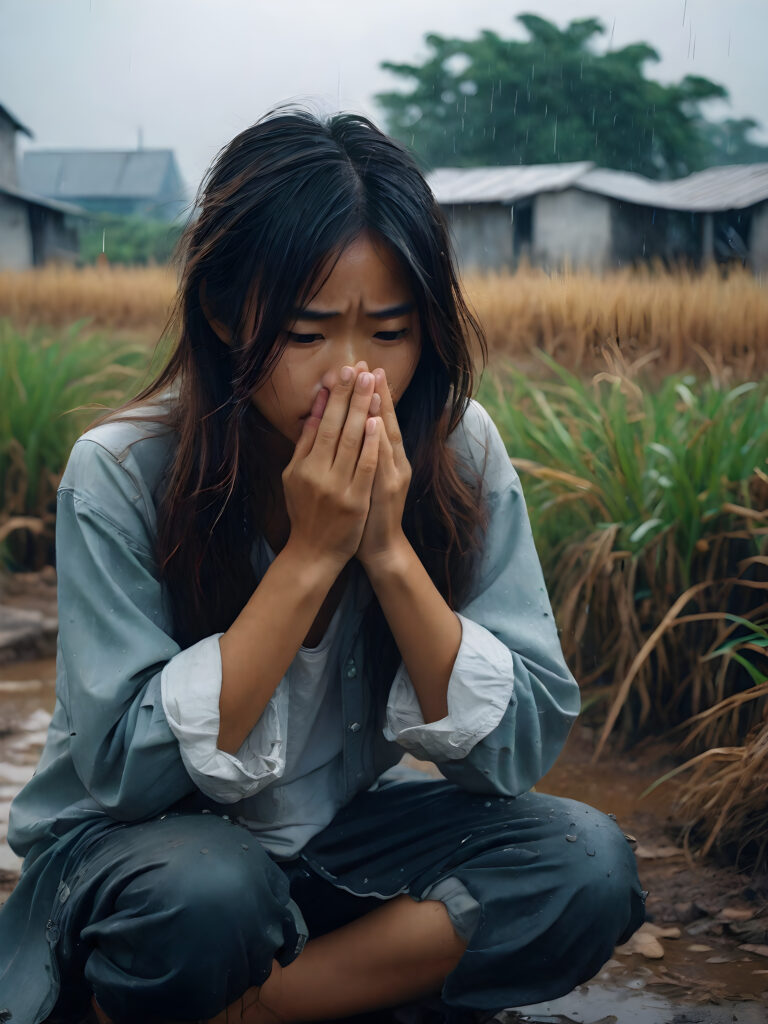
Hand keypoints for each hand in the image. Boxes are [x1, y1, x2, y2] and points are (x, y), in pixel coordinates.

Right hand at [281, 364, 380, 572]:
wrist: (314, 553)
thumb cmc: (305, 512)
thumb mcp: (294, 477)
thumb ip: (305, 444)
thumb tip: (315, 411)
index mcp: (303, 465)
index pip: (321, 422)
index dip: (333, 396)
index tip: (342, 371)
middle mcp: (317, 473)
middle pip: (336, 426)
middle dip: (349, 395)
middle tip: (359, 366)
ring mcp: (337, 487)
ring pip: (351, 442)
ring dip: (362, 410)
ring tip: (370, 384)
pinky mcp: (354, 501)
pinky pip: (363, 467)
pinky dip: (369, 444)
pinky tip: (375, 422)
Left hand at [355, 367, 411, 570]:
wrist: (381, 548)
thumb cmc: (370, 513)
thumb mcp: (371, 478)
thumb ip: (366, 452)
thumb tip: (358, 424)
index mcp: (392, 459)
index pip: (385, 421)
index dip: (380, 396)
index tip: (371, 369)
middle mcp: (396, 464)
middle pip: (387, 423)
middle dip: (378, 394)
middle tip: (370, 367)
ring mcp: (392, 477)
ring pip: (386, 439)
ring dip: (380, 411)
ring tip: (374, 385)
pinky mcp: (385, 492)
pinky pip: (379, 462)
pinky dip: (377, 442)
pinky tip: (373, 424)